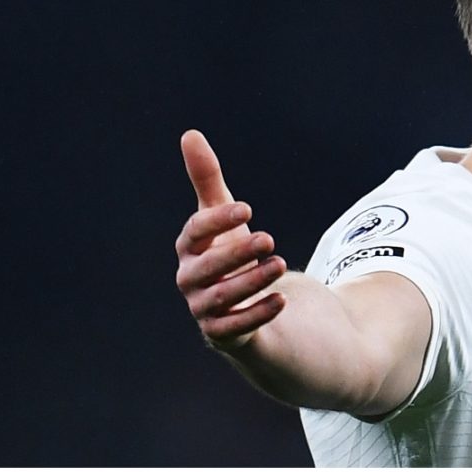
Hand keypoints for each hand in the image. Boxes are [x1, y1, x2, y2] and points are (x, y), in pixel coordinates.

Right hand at [174, 130, 287, 349]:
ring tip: (279, 263)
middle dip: (235, 254)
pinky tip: (282, 301)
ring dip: (249, 283)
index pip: (194, 234)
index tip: (248, 208)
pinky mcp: (227, 337)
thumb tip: (190, 134)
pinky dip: (256, 316)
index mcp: (190, 250)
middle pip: (204, 270)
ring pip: (220, 300)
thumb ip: (208, 180)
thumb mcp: (226, 218)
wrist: (249, 306)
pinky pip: (235, 331)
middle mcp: (192, 282)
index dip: (217, 221)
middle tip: (269, 238)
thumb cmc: (232, 256)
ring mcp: (206, 312)